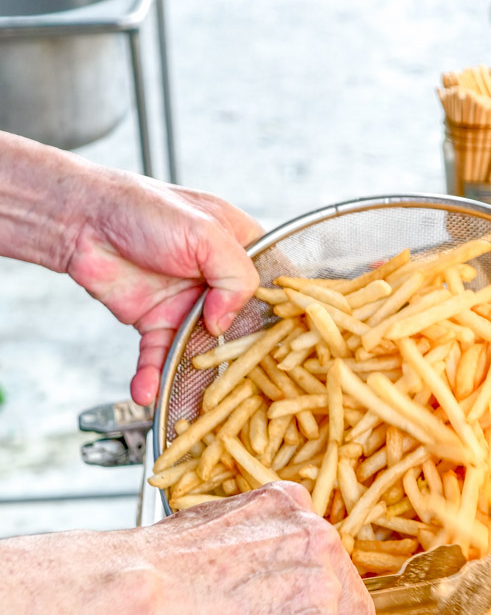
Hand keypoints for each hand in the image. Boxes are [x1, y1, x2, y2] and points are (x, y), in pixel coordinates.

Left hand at [64, 168, 261, 405]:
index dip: (277, 321)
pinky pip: (158, 357)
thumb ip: (234, 275)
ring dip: (194, 378)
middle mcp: (217, 281)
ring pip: (200, 350)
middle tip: (241, 390)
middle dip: (238, 362)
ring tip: (195, 406)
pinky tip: (147, 392)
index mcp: (241, 250)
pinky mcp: (155, 322)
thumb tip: (224, 324)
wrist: (83, 219)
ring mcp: (187, 305)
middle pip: (240, 329)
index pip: (270, 290)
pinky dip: (153, 377)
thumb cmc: (146, 208)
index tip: (282, 352)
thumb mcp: (205, 232)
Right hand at [136, 482, 375, 614]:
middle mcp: (323, 555)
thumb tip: (277, 563)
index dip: (345, 602)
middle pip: (345, 609)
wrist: (143, 592)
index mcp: (304, 519)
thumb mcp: (231, 517)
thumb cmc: (167, 561)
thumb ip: (272, 537)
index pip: (342, 568)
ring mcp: (319, 605)